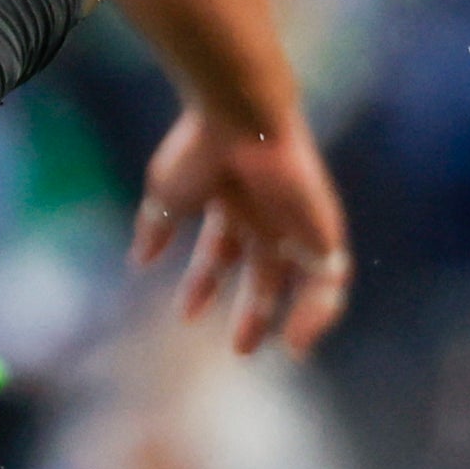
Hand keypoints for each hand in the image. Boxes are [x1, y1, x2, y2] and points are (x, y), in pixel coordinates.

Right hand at [127, 104, 349, 357]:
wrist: (241, 119)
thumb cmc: (199, 153)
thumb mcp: (166, 195)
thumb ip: (155, 228)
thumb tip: (139, 262)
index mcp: (230, 204)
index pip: (220, 252)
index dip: (203, 284)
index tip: (185, 315)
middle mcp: (265, 215)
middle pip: (263, 271)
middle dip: (252, 310)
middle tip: (239, 349)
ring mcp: (297, 222)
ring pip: (300, 277)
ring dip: (291, 314)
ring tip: (279, 348)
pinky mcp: (325, 230)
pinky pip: (331, 279)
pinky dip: (319, 310)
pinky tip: (298, 337)